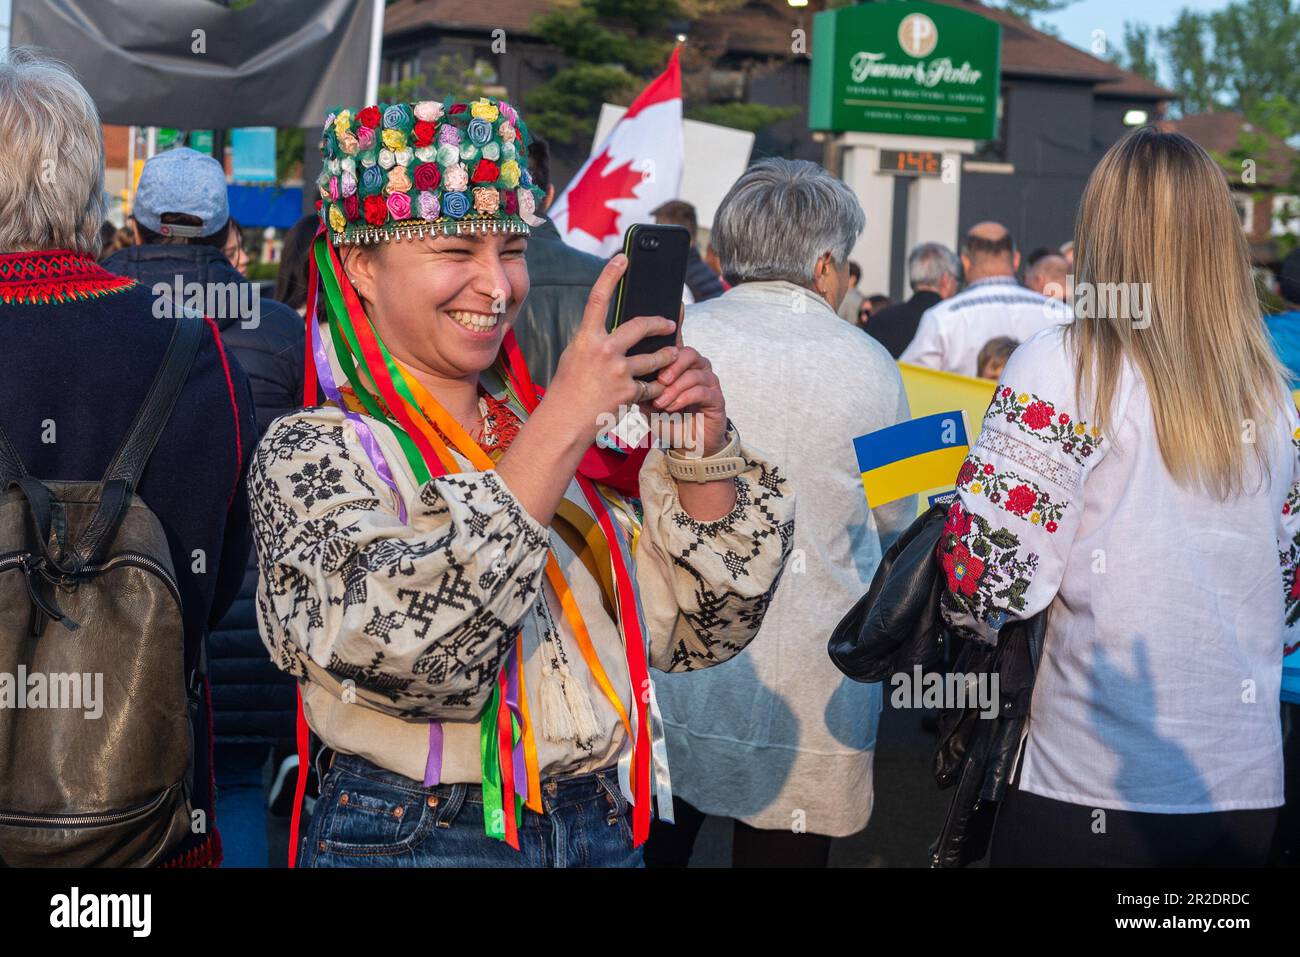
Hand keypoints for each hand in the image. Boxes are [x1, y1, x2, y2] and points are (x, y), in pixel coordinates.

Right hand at [545, 253, 679, 445]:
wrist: (566, 422)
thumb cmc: (568, 388)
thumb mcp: (576, 356)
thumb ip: (595, 340)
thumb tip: (616, 328)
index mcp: (586, 338)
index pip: (598, 298)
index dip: (610, 275)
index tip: (622, 258)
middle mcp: (603, 350)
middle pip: (641, 325)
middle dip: (661, 323)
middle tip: (670, 323)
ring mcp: (618, 371)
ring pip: (655, 359)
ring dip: (668, 356)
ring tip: (674, 354)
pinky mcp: (630, 392)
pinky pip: (652, 386)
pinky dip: (656, 389)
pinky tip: (658, 391)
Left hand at [645, 315, 727, 455]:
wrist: (686, 445)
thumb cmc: (666, 418)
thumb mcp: (646, 399)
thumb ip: (640, 381)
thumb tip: (624, 366)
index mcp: (678, 364)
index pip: (677, 339)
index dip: (677, 321)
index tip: (676, 305)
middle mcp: (695, 367)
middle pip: (687, 352)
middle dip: (671, 364)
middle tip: (658, 380)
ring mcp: (708, 381)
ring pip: (694, 371)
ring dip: (675, 386)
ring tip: (660, 401)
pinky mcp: (716, 398)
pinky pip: (702, 389)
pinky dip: (684, 397)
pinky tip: (672, 406)